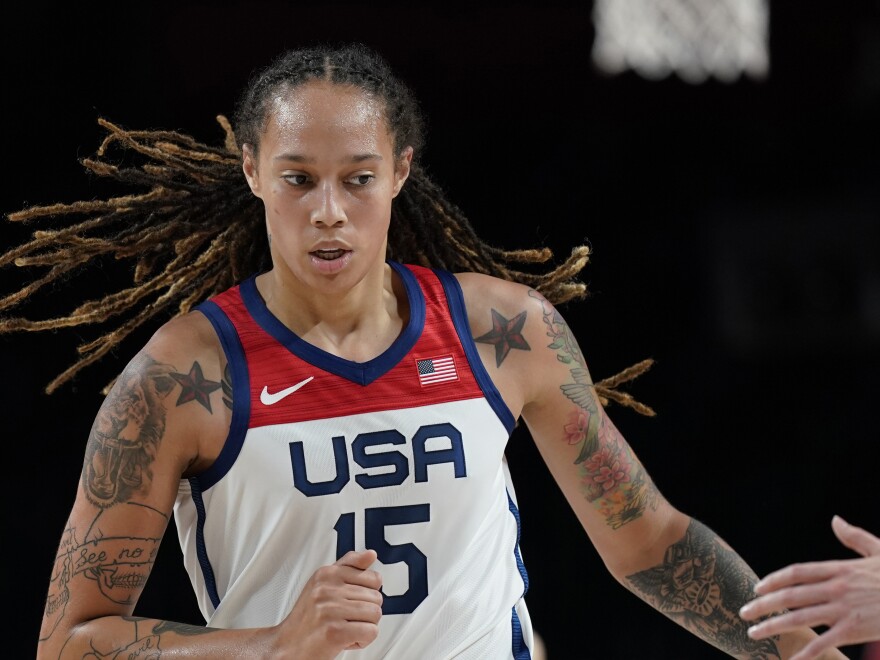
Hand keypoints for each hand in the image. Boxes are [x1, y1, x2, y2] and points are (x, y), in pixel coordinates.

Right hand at [272, 549, 383, 658]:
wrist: (286, 647)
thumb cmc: (307, 618)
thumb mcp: (324, 583)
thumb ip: (349, 566)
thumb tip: (371, 554)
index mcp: (327, 574)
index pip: (373, 578)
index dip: (367, 595)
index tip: (351, 603)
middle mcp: (327, 589)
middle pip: (376, 598)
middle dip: (366, 614)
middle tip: (345, 619)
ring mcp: (330, 610)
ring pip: (375, 614)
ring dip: (365, 627)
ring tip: (345, 629)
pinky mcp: (334, 632)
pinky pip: (371, 631)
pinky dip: (364, 640)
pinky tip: (347, 640)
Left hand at [739, 516, 879, 659]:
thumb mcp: (879, 550)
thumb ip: (854, 537)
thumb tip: (835, 519)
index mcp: (839, 569)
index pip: (796, 572)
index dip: (774, 580)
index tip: (757, 587)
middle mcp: (837, 588)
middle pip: (790, 595)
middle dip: (763, 604)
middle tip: (743, 611)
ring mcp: (845, 610)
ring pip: (800, 618)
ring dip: (773, 625)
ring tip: (753, 632)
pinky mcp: (856, 630)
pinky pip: (824, 642)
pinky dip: (806, 652)